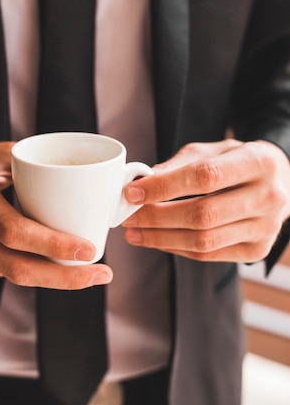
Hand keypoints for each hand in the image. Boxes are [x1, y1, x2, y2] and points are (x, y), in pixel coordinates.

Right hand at [0, 142, 111, 288]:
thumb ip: (32, 164)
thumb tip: (81, 173)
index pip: (14, 230)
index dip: (53, 244)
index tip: (88, 248)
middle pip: (17, 267)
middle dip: (64, 277)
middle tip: (100, 273)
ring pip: (14, 275)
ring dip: (56, 280)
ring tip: (91, 274)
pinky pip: (7, 270)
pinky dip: (37, 270)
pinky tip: (59, 264)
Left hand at [123, 139, 289, 262]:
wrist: (281, 182)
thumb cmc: (239, 162)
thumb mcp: (215, 150)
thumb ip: (180, 164)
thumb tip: (142, 180)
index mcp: (258, 162)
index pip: (205, 177)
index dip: (164, 187)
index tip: (133, 192)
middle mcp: (268, 197)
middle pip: (203, 214)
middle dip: (157, 217)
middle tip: (128, 217)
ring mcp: (266, 228)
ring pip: (203, 240)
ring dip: (161, 238)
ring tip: (134, 232)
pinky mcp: (257, 250)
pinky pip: (208, 255)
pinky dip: (177, 248)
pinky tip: (157, 240)